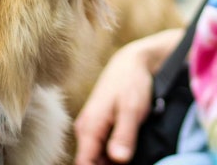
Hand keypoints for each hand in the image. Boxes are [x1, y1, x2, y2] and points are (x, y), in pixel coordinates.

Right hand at [74, 29, 183, 163]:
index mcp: (89, 127)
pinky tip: (128, 152)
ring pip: (98, 156)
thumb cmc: (131, 83)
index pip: (84, 163)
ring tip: (133, 157)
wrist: (131, 62)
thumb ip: (124, 135)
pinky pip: (103, 148)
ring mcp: (92, 128)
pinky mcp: (101, 127)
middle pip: (91, 162)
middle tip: (131, 161)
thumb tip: (118, 160)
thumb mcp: (131, 109)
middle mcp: (86, 130)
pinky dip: (114, 154)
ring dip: (112, 162)